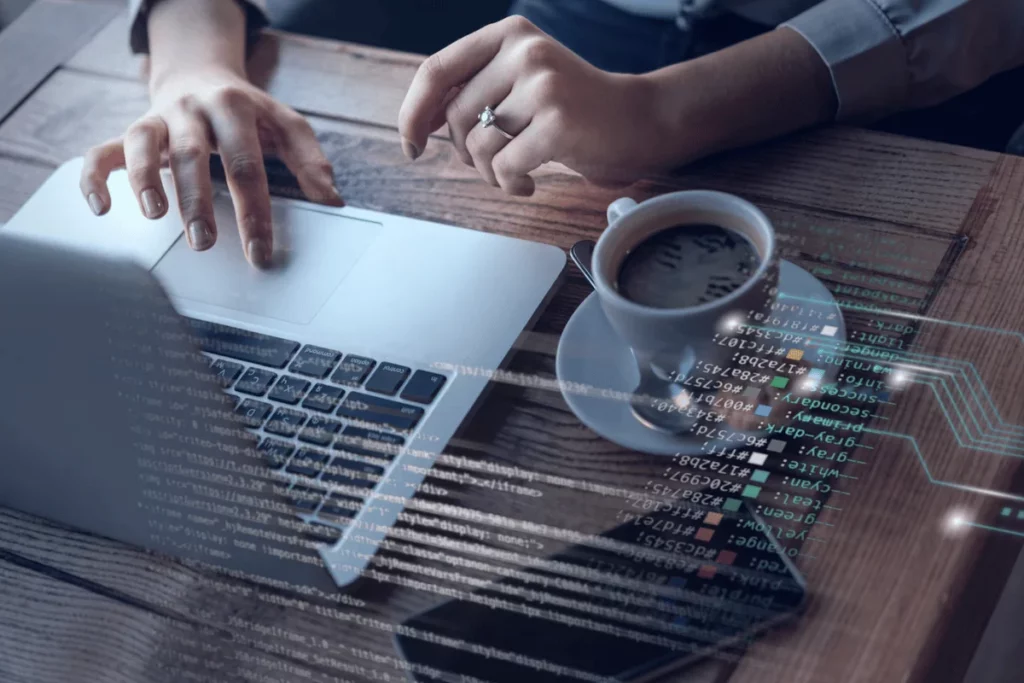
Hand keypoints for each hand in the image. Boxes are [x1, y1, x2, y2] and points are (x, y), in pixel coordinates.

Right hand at [80, 67, 341, 267]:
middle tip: (205, 243)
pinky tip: (103, 209)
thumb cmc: (249, 114)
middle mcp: (192, 110)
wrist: (201, 76)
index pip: (246, 165)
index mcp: (235, 109)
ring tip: (155, 215)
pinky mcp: (129, 132)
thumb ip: (310, 161)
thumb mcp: (286, 126)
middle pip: (193, 156)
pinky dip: (94, 177)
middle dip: (198, 202)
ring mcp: (157, 120)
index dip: (254, 211)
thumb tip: (334, 202)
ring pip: (143, 146)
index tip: (260, 253)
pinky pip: (102, 152)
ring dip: (145, 181)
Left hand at [398, 16, 675, 196]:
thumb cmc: (573, 110)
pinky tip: (530, 183)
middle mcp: (524, 51)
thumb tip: (415, 125)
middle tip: (495, 163)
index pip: (436, 71)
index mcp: (508, 35)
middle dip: (465, 154)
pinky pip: (504, 166)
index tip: (411, 145)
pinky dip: (510, 185)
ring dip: (490, 174)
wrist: (638, 121)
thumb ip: (474, 91)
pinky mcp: (557, 121)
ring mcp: (542, 84)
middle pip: (455, 117)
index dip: (414, 113)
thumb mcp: (521, 83)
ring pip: (477, 145)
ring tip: (516, 173)